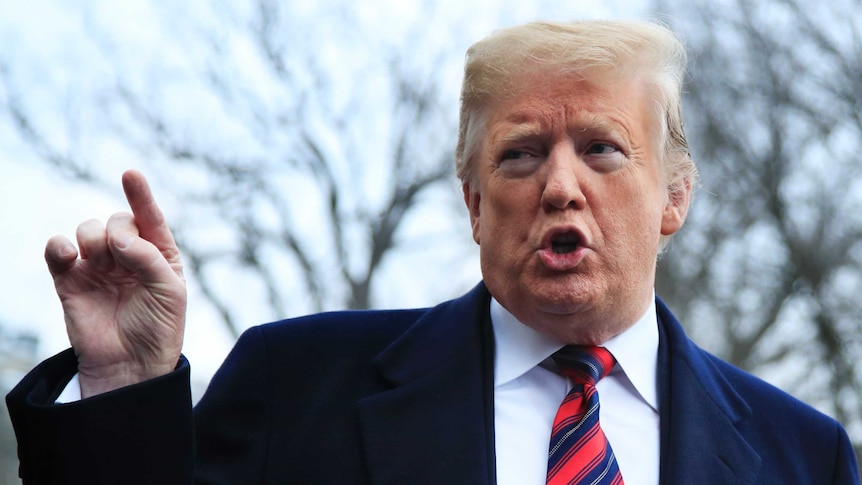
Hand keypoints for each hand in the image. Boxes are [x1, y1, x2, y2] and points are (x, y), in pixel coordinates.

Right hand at [45, 170, 186, 397]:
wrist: (130, 365)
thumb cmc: (158, 328)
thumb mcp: (169, 291)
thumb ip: (149, 258)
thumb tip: (117, 236)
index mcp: (159, 254)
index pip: (149, 218)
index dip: (141, 195)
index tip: (130, 174)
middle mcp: (128, 256)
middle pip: (117, 220)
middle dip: (119, 230)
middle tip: (122, 257)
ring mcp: (98, 267)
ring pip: (89, 230)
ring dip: (94, 239)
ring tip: (102, 264)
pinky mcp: (70, 281)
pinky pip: (58, 251)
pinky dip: (59, 246)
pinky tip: (68, 254)